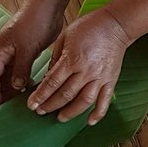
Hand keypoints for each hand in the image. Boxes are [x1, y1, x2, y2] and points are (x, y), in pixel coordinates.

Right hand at [0, 0, 63, 107]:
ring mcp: (13, 51)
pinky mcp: (24, 50)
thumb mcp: (27, 48)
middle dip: (2, 93)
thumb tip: (17, 87)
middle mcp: (3, 52)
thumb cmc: (35, 23)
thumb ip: (20, 69)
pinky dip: (23, 80)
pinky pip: (19, 69)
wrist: (47, 5)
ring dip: (13, 88)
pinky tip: (31, 89)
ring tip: (21, 103)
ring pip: (9, 75)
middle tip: (10, 110)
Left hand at [27, 9, 130, 124]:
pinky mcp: (111, 80)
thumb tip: (47, 77)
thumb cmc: (89, 27)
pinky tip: (90, 122)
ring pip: (84, 101)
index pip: (52, 82)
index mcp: (72, 59)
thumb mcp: (65, 36)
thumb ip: (55, 58)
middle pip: (65, 94)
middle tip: (40, 111)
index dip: (40, 96)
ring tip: (60, 117)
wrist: (115, 24)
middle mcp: (86, 71)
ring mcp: (100, 77)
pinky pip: (105, 100)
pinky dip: (98, 113)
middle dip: (50, 105)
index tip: (32, 105)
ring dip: (71, 112)